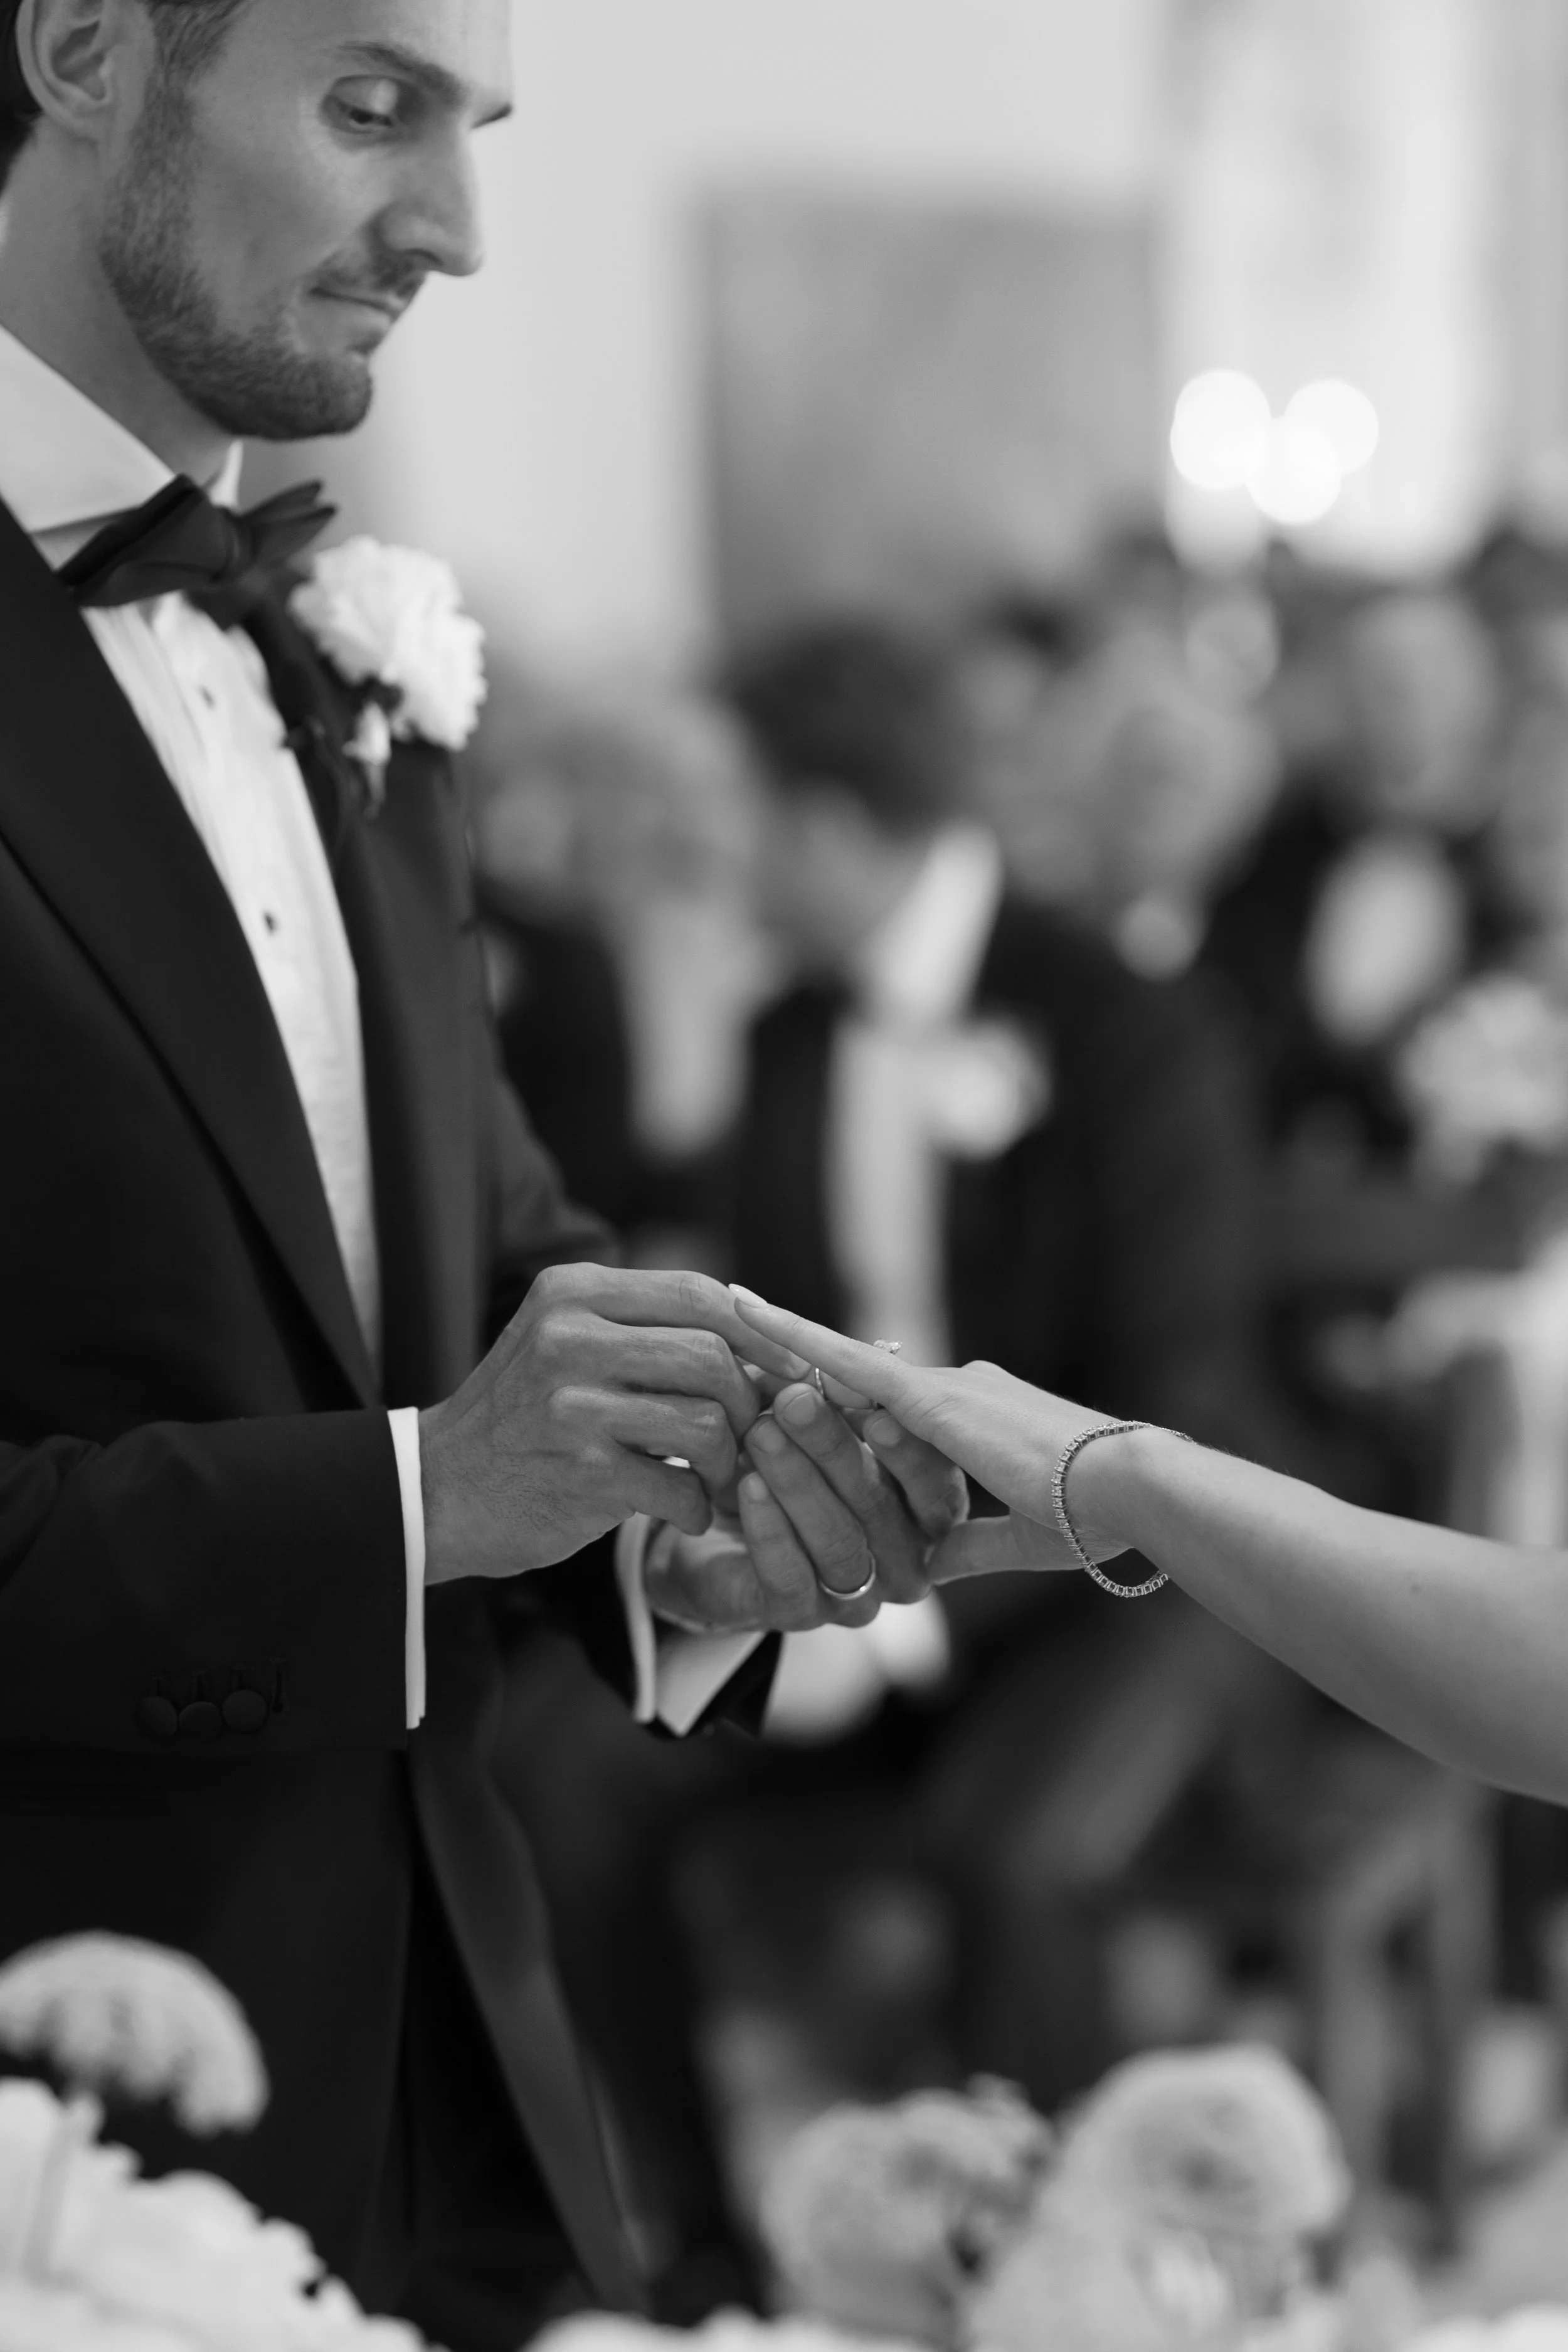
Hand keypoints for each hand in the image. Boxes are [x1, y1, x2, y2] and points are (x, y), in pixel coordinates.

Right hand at [418, 1265, 802, 1584]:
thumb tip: (767, 1335)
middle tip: (749, 1435)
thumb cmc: (525, 1417)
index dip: (761, 1332)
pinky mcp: (581, 1473)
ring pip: (707, 1421)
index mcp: (573, 1291)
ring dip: (728, 1460)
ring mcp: (572, 1406)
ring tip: (712, 1476)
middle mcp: (568, 1337)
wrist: (437, 1490)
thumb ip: (648, 1328)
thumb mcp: (569, 1341)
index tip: (793, 1367)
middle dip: (747, 1402)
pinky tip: (681, 1508)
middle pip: (713, 1355)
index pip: (698, 1293)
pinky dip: (696, 1505)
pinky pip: (682, 1486)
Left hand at [644, 1377, 968, 1633]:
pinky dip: (770, 1529)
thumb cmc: (774, 1463)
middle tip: (795, 1399)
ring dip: (800, 1483)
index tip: (871, 1401)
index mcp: (924, 1510)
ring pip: (841, 1544)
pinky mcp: (801, 1617)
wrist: (706, 1537)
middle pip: (882, 1507)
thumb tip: (816, 1358)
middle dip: (836, 1448)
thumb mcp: (797, 1422)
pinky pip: (792, 1578)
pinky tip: (746, 1487)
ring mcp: (858, 1598)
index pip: (935, 1482)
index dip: (907, 1445)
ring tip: (761, 1433)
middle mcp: (906, 1560)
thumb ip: (817, 1394)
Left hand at [728, 1294, 1132, 1582]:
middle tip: (743, 1320)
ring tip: (730, 1304)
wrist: (1129, 1488)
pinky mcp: (927, 1397)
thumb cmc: (1095, 1515)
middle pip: (863, 1378)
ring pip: (845, 1363)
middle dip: (803, 1360)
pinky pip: (843, 1361)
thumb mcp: (1019, 1538)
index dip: (852, 1398)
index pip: (899, 1407)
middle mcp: (957, 1390)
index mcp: (980, 1420)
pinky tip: (749, 1315)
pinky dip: (796, 1338)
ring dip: (789, 1345)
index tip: (814, 1387)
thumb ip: (971, 1545)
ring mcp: (942, 1387)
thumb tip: (933, 1566)